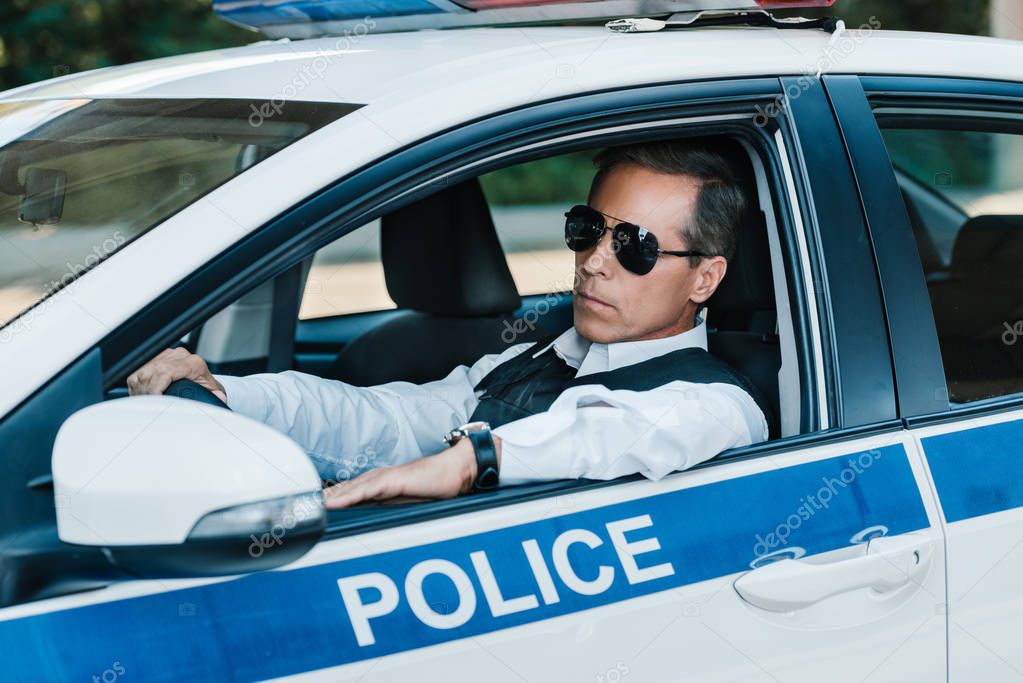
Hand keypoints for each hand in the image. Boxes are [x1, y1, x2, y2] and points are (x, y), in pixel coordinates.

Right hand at [126, 347, 226, 402]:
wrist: (198, 373)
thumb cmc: (203, 382)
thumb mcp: (210, 390)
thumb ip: (214, 396)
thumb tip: (219, 399)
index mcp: (192, 363)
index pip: (166, 372)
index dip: (156, 388)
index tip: (153, 399)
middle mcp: (176, 356)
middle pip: (151, 374)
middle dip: (148, 392)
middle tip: (152, 405)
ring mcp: (163, 355)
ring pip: (141, 373)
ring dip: (141, 390)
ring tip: (149, 400)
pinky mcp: (151, 358)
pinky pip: (136, 373)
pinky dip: (137, 386)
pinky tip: (145, 393)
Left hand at [323, 437, 501, 508]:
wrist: (456, 472)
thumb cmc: (434, 488)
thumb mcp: (405, 504)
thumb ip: (387, 508)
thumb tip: (369, 522)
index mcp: (378, 485)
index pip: (345, 494)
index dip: (326, 502)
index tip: (306, 512)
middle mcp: (376, 479)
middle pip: (341, 490)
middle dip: (320, 501)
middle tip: (297, 512)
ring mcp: (384, 478)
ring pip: (349, 489)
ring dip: (328, 499)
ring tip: (308, 509)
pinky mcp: (394, 480)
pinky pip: (367, 489)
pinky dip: (348, 496)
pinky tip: (334, 502)